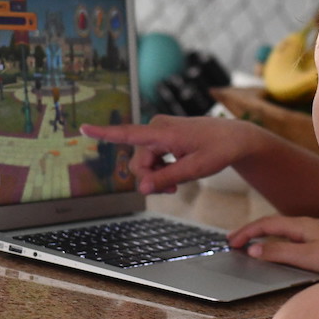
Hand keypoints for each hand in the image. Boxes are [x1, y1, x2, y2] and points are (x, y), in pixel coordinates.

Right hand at [81, 115, 261, 193]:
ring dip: (157, 176)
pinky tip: (175, 174)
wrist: (235, 138)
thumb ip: (167, 178)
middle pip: (138, 162)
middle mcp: (157, 127)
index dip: (104, 133)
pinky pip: (152, 158)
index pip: (128, 134)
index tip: (83, 127)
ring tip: (176, 184)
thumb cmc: (219, 149)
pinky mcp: (163, 136)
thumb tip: (141, 188)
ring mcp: (159, 131)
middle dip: (150, 179)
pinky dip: (161, 169)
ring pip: (144, 162)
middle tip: (170, 191)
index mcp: (163, 131)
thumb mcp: (195, 169)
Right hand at [228, 215, 318, 275]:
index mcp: (302, 224)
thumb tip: (254, 250)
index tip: (231, 241)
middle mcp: (308, 224)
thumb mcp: (308, 257)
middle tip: (233, 241)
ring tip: (250, 244)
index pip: (266, 223)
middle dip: (251, 231)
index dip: (246, 232)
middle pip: (272, 224)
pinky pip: (292, 237)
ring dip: (263, 236)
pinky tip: (279, 250)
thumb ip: (280, 252)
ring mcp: (316, 232)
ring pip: (282, 230)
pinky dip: (276, 241)